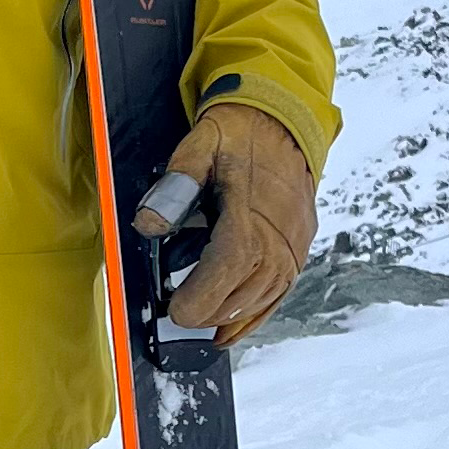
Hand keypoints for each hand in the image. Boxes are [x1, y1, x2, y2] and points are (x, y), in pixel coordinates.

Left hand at [131, 102, 315, 347]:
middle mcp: (279, 241)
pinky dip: (253, 316)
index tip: (173, 310)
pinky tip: (231, 329)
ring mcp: (293, 249)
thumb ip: (175, 186)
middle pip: (240, 298)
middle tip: (174, 310)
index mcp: (251, 216)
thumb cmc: (238, 132)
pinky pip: (278, 295)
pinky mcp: (299, 249)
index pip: (225, 273)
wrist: (284, 119)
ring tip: (196, 315)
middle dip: (203, 312)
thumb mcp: (199, 145)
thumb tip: (149, 224)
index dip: (198, 299)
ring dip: (225, 315)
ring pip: (258, 302)